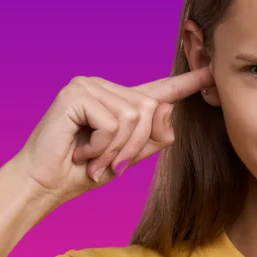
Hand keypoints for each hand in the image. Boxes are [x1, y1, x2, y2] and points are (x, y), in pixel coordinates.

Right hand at [10, 66, 213, 204]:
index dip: (188, 82)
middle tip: (107, 164)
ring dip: (115, 149)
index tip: (213, 71)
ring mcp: (88, 85)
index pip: (159, 89)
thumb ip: (153, 138)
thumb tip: (168, 108)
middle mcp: (104, 86)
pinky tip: (80, 151)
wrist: (43, 185)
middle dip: (134, 146)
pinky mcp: (75, 93)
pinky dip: (100, 147)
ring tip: (91, 158)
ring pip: (133, 117)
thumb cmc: (82, 172)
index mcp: (119, 101)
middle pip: (150, 110)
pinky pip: (112, 124)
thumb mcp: (127, 158)